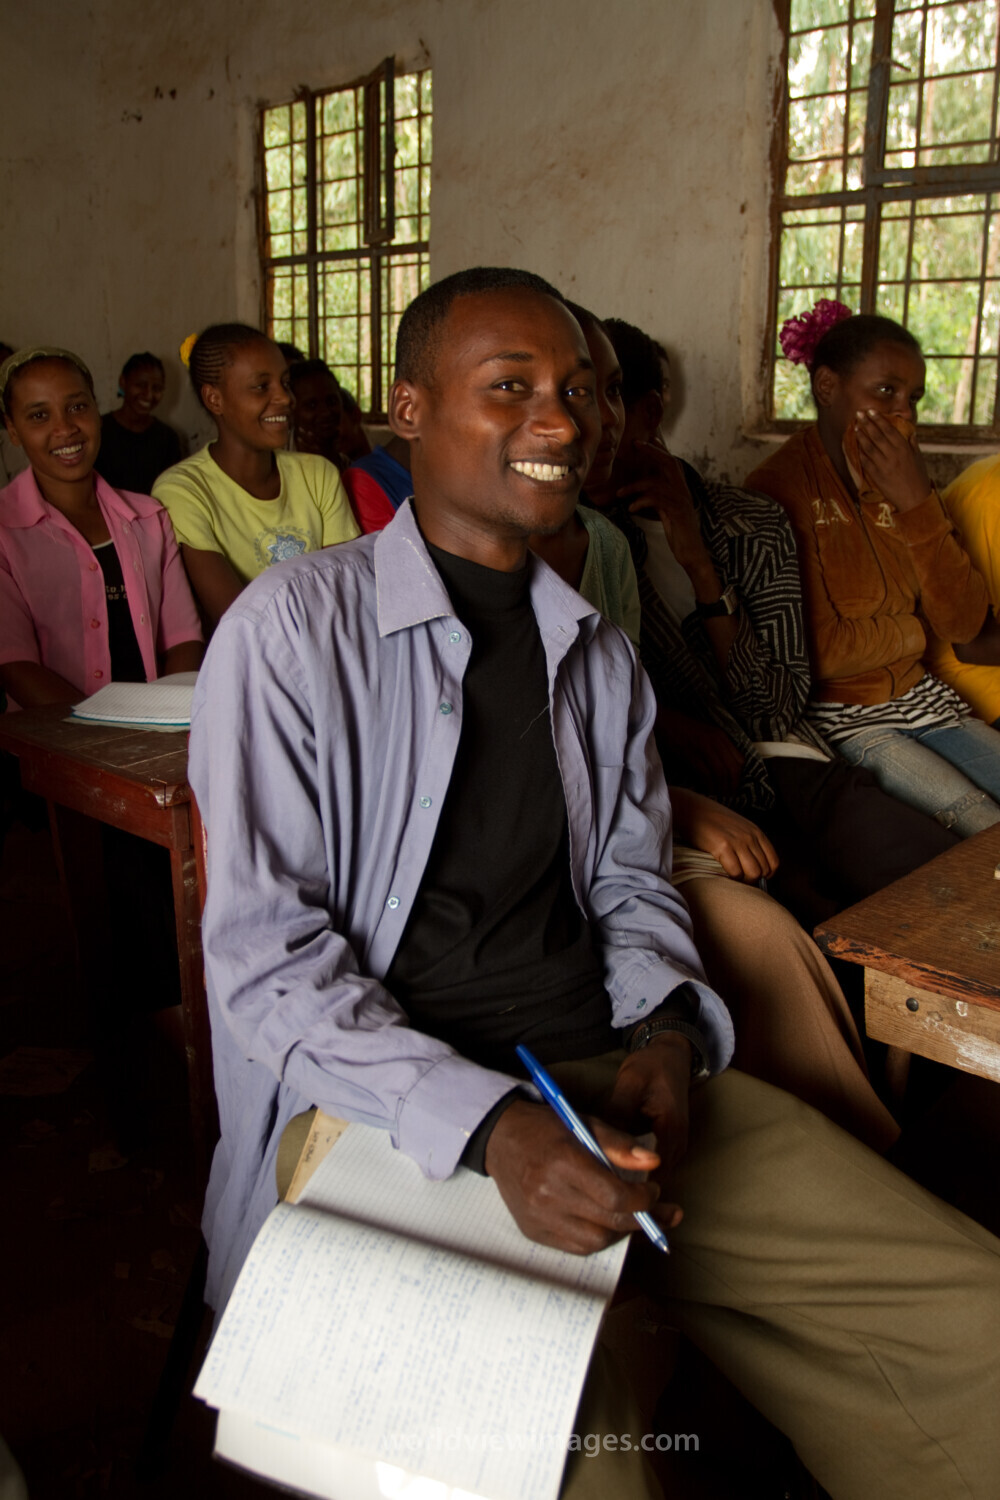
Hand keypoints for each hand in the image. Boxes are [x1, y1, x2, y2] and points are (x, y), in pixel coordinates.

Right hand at [484, 1099, 677, 1253]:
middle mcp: (548, 1194)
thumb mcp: (586, 1124)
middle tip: (659, 1210)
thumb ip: (621, 1145)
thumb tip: (655, 1163)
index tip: (654, 1190)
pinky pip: (575, 1247)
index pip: (615, 1196)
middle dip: (643, 1219)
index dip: (644, 1199)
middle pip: (610, 1221)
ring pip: (595, 1242)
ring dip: (620, 1231)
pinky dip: (596, 1237)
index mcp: (563, 1162)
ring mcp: (538, 1217)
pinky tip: (604, 1221)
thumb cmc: (547, 1128)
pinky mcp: (532, 1231)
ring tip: (629, 1215)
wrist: (500, 1138)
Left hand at [606, 1032, 692, 1175]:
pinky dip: (636, 1166)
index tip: (601, 1184)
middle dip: (628, 1184)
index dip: (627, 1181)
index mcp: (670, 1128)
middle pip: (653, 1178)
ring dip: (632, 1177)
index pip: (650, 1170)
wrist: (671, 1055)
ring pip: (654, 1174)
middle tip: (596, 1183)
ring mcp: (676, 1145)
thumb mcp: (630, 1083)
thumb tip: (600, 1140)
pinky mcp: (670, 1143)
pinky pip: (654, 1164)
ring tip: (601, 1176)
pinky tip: (614, 1162)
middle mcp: (678, 1143)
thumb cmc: (651, 1066)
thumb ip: (618, 1112)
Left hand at [618, 439, 715, 580]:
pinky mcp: (677, 512)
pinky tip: (631, 509)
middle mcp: (683, 491)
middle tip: (635, 444)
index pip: (671, 462)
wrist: (692, 552)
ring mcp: (681, 501)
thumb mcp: (667, 512)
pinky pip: (657, 500)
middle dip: (651, 451)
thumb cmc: (678, 533)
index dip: (659, 450)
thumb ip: (659, 499)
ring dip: (635, 487)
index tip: (643, 441)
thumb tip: (643, 492)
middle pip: (669, 462)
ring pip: (657, 483)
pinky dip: (641, 502)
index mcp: (681, 489)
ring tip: (619, 494)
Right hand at [657, 710, 745, 795]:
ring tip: (719, 793)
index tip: (735, 784)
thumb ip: (720, 746)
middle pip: (731, 769)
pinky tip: (708, 788)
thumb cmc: (687, 729)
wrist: (668, 722)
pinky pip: (705, 773)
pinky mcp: (692, 755)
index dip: (739, 775)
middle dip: (731, 784)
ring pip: (719, 773)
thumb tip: (728, 766)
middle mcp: (716, 742)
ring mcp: (704, 748)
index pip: (740, 760)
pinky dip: (708, 783)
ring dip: (720, 786)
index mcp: (722, 737)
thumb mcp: (709, 733)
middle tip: (729, 793)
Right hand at [669, 787, 778, 880]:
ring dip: (744, 881)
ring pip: (753, 873)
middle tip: (741, 880)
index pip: (773, 862)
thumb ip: (749, 841)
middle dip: (754, 880)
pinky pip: (735, 871)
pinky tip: (724, 874)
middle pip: (764, 870)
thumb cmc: (712, 820)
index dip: (767, 874)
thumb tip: (754, 863)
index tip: (755, 877)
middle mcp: (750, 837)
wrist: (692, 809)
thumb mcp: (738, 826)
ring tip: (734, 879)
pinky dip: (732, 878)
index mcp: (756, 832)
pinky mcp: (723, 847)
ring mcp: (738, 842)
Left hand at [854, 410, 930, 513]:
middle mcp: (893, 455)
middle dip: (866, 423)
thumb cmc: (918, 477)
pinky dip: (860, 452)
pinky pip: (865, 462)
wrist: (914, 499)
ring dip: (861, 436)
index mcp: (904, 448)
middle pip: (876, 436)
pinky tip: (855, 446)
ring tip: (855, 427)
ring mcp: (883, 465)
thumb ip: (912, 444)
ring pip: (869, 447)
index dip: (878, 419)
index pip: (889, 430)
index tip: (870, 411)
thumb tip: (910, 431)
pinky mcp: (877, 476)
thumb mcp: (918, 458)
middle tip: (858, 413)